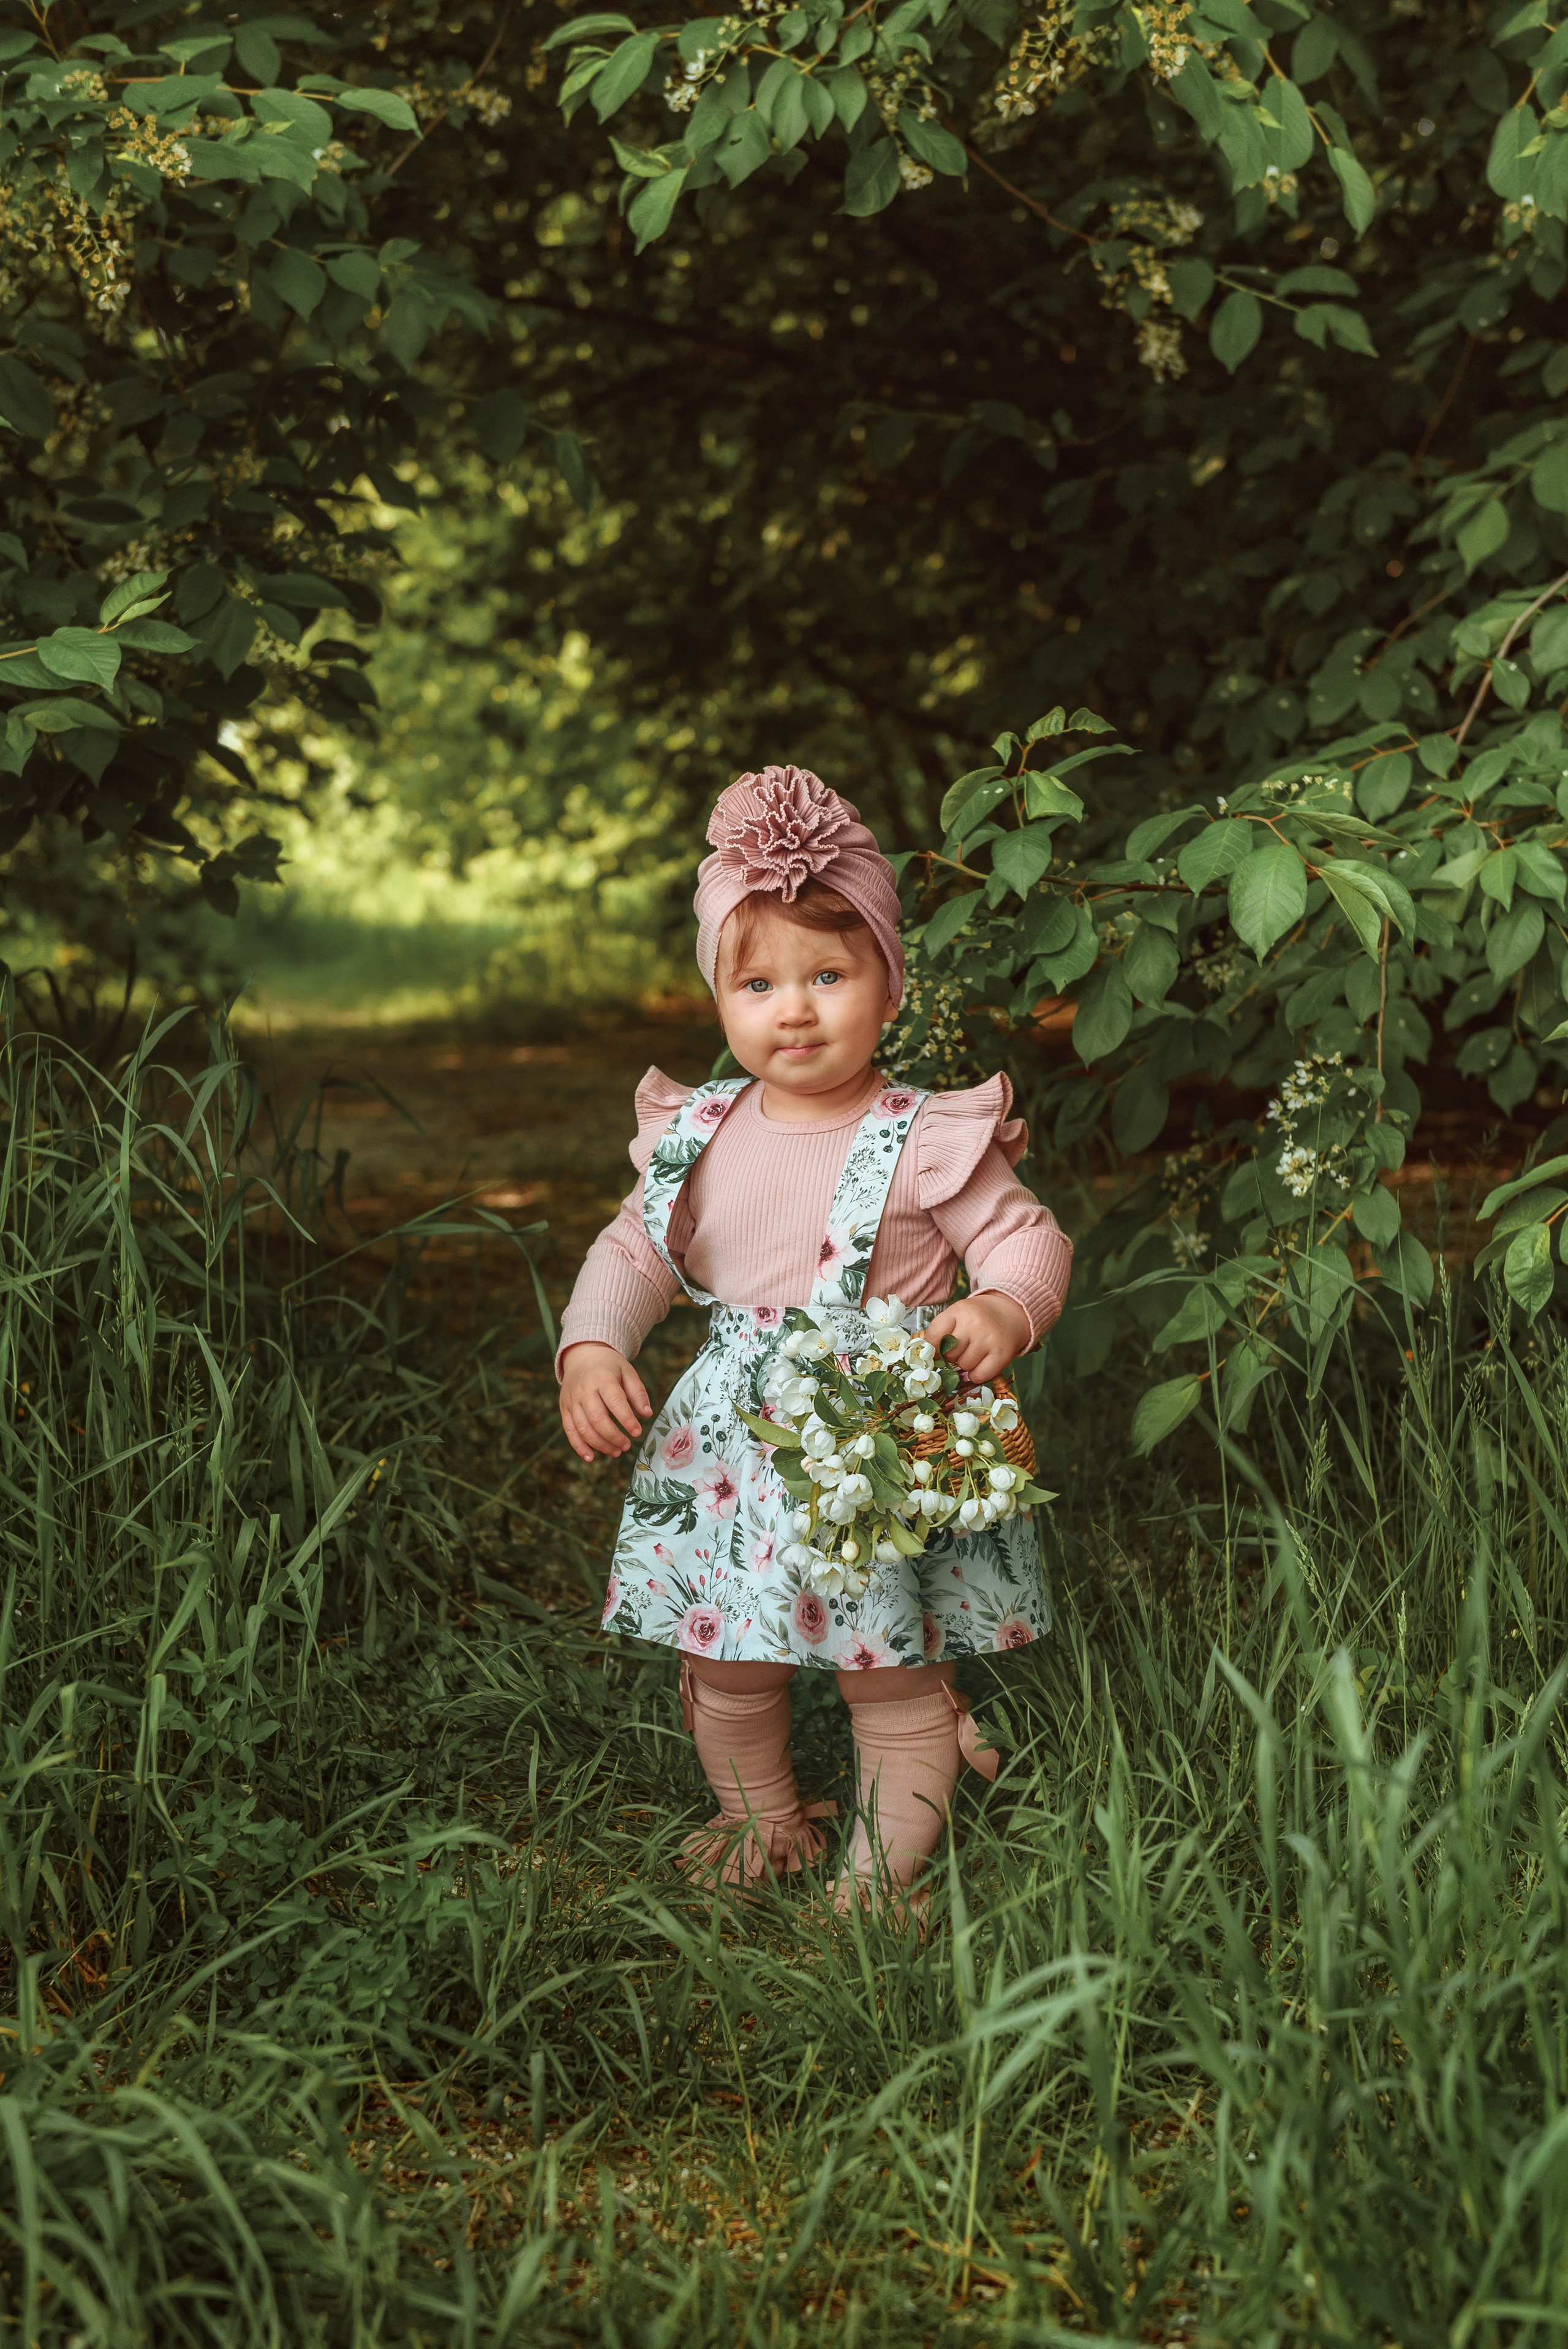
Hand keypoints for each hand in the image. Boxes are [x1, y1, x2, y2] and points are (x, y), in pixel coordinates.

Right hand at [559, 1343, 650, 1461]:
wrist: (582, 1355)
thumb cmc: (609, 1366)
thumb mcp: (627, 1371)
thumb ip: (637, 1392)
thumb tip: (647, 1414)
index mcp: (602, 1378)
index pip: (615, 1402)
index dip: (626, 1419)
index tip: (637, 1432)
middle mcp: (584, 1390)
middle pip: (597, 1418)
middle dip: (613, 1436)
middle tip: (627, 1446)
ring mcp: (572, 1400)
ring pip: (583, 1428)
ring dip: (599, 1444)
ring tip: (616, 1452)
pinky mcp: (564, 1408)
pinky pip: (569, 1430)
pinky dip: (579, 1446)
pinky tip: (590, 1457)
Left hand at [925, 1294, 1030, 1384]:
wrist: (1010, 1312)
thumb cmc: (978, 1317)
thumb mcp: (957, 1313)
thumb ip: (940, 1331)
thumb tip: (927, 1357)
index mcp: (959, 1310)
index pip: (934, 1336)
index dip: (932, 1348)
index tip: (936, 1350)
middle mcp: (975, 1324)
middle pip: (949, 1354)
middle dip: (952, 1355)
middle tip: (963, 1346)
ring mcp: (989, 1339)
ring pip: (964, 1366)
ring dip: (966, 1364)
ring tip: (975, 1352)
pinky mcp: (1002, 1354)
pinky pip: (979, 1376)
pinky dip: (977, 1375)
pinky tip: (980, 1364)